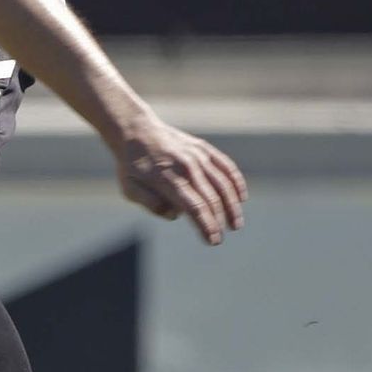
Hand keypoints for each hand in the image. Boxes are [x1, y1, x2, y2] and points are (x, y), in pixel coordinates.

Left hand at [111, 111, 246, 246]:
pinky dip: (236, 182)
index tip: (214, 240)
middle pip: (211, 198)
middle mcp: (186, 166)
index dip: (207, 226)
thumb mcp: (129, 189)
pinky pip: (226, 166)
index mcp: (167, 179)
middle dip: (219, 221)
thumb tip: (175, 215)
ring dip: (232, 206)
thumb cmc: (131, 165)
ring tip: (236, 224)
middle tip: (220, 238)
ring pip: (223, 183)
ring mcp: (197, 155)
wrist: (135, 130)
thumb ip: (151, 203)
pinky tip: (241, 198)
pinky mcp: (203, 148)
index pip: (194, 207)